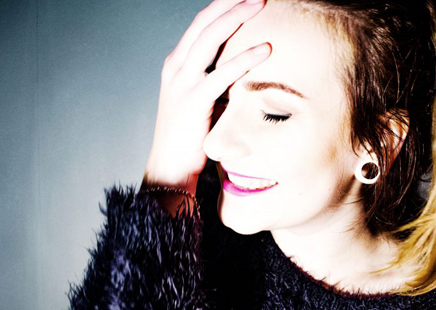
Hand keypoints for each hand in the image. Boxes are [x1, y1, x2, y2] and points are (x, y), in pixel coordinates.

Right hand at [143, 0, 270, 195]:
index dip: (222, 7)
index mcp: (177, 64)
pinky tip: (265, 49)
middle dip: (230, 3)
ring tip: (261, 3)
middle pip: (204, 23)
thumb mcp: (202, 101)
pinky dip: (244, 59)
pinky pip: (221, 74)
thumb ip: (218, 82)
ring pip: (209, 39)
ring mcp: (181, 83)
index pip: (200, 25)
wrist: (170, 167)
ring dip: (236, 18)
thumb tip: (246, 71)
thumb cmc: (190, 137)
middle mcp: (176, 67)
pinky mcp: (192, 102)